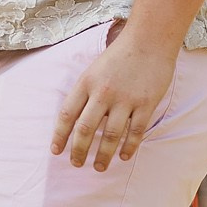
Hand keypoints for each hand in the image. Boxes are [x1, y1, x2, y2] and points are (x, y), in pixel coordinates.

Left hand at [51, 20, 177, 170]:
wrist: (150, 40)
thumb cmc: (120, 55)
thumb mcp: (93, 69)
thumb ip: (85, 93)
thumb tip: (75, 121)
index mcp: (86, 82)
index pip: (66, 114)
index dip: (59, 135)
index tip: (56, 151)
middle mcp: (103, 92)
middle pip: (86, 129)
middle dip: (79, 151)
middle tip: (76, 164)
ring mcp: (125, 99)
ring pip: (110, 136)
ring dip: (103, 155)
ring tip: (99, 167)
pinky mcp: (146, 104)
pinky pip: (135, 132)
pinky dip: (128, 147)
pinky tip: (123, 156)